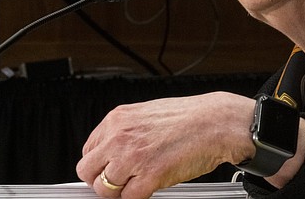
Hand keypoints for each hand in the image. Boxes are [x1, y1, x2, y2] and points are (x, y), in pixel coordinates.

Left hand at [76, 92, 255, 198]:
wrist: (216, 122)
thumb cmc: (190, 117)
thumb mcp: (147, 113)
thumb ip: (126, 131)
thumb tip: (112, 151)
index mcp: (117, 119)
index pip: (89, 150)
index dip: (99, 164)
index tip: (107, 169)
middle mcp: (120, 137)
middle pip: (87, 171)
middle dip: (101, 180)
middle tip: (118, 182)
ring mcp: (133, 157)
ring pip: (104, 189)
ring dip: (119, 191)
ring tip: (138, 183)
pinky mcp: (150, 176)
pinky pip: (129, 198)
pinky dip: (138, 197)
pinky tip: (151, 186)